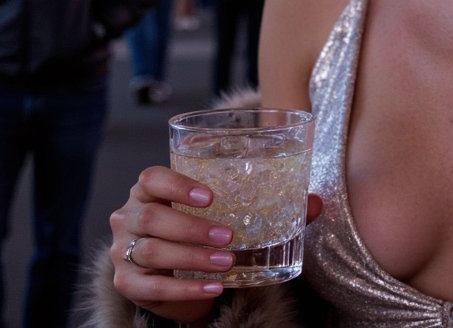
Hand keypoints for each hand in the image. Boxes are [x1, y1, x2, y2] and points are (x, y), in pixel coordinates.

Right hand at [109, 166, 324, 321]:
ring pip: (151, 251)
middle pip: (151, 217)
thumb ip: (273, 204)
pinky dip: (184, 289)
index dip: (177, 184)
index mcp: (151, 189)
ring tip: (227, 261)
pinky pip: (152, 287)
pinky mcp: (128, 283)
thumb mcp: (231, 212)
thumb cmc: (206, 229)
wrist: (180, 272)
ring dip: (192, 257)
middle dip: (192, 227)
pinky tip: (213, 288)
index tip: (211, 195)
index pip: (151, 178)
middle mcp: (130, 215)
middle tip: (229, 235)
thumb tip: (315, 203)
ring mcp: (123, 250)